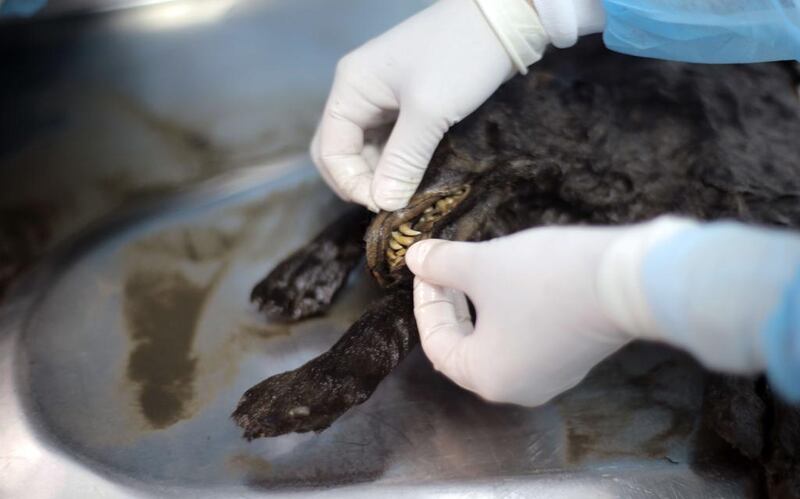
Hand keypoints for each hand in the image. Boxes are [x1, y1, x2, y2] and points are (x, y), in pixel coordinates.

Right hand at [311, 0, 546, 211]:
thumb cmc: (460, 57)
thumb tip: (383, 203)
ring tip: (407, 194)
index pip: (329, 149)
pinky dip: (397, 163)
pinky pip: (389, 142)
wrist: (502, 20)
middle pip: (340, 151)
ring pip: (366, 150)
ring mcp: (382, 98)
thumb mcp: (430, 111)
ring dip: (380, 175)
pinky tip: (416, 177)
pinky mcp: (407, 104)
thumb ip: (403, 160)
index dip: (350, 183)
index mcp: (351, 88)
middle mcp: (358, 93)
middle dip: (359, 182)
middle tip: (391, 203)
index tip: (384, 204)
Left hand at [405, 218, 692, 405]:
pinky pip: (526, 338)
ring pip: (497, 340)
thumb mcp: (483, 265)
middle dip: (452, 302)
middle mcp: (517, 389)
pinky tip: (513, 278)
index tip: (426, 267)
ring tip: (479, 266)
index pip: (436, 342)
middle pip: (466, 345)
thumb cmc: (546, 279)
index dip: (425, 300)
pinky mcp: (574, 358)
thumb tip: (416, 257)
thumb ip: (441, 264)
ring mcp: (550, 377)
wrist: (631, 281)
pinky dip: (509, 311)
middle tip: (447, 266)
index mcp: (486, 377)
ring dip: (480, 304)